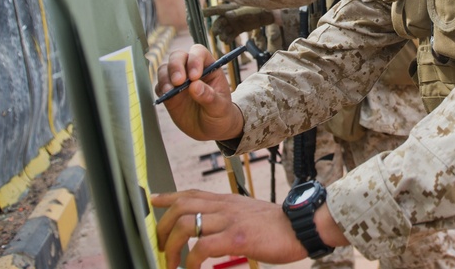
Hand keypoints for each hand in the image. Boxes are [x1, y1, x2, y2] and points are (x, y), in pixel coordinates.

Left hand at [151, 190, 307, 267]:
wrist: (301, 226)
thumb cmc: (278, 225)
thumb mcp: (249, 213)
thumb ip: (230, 216)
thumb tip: (215, 229)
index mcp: (227, 200)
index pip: (191, 192)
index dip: (168, 196)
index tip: (152, 200)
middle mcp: (225, 206)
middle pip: (181, 207)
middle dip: (163, 227)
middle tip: (161, 246)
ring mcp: (230, 220)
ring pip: (186, 224)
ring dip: (172, 247)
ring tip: (171, 263)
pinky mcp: (237, 237)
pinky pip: (202, 248)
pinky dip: (190, 262)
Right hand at [155, 43, 243, 140]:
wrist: (211, 129)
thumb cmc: (220, 113)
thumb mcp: (220, 107)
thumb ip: (209, 96)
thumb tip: (195, 86)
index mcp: (209, 67)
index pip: (199, 53)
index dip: (195, 60)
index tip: (194, 76)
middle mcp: (191, 70)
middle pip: (178, 56)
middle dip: (176, 66)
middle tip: (178, 81)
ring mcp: (178, 80)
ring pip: (165, 68)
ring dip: (165, 78)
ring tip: (170, 91)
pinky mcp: (168, 92)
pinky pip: (159, 85)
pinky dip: (160, 89)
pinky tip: (166, 96)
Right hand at [212, 7, 274, 43]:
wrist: (266, 15)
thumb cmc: (256, 8)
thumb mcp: (247, 10)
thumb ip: (237, 13)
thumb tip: (228, 15)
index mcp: (229, 8)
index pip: (216, 10)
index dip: (209, 11)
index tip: (202, 13)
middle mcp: (229, 16)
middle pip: (218, 23)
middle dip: (217, 28)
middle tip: (217, 33)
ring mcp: (233, 23)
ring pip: (223, 30)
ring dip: (222, 35)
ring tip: (224, 39)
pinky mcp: (238, 29)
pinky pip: (230, 35)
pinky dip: (228, 39)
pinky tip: (227, 42)